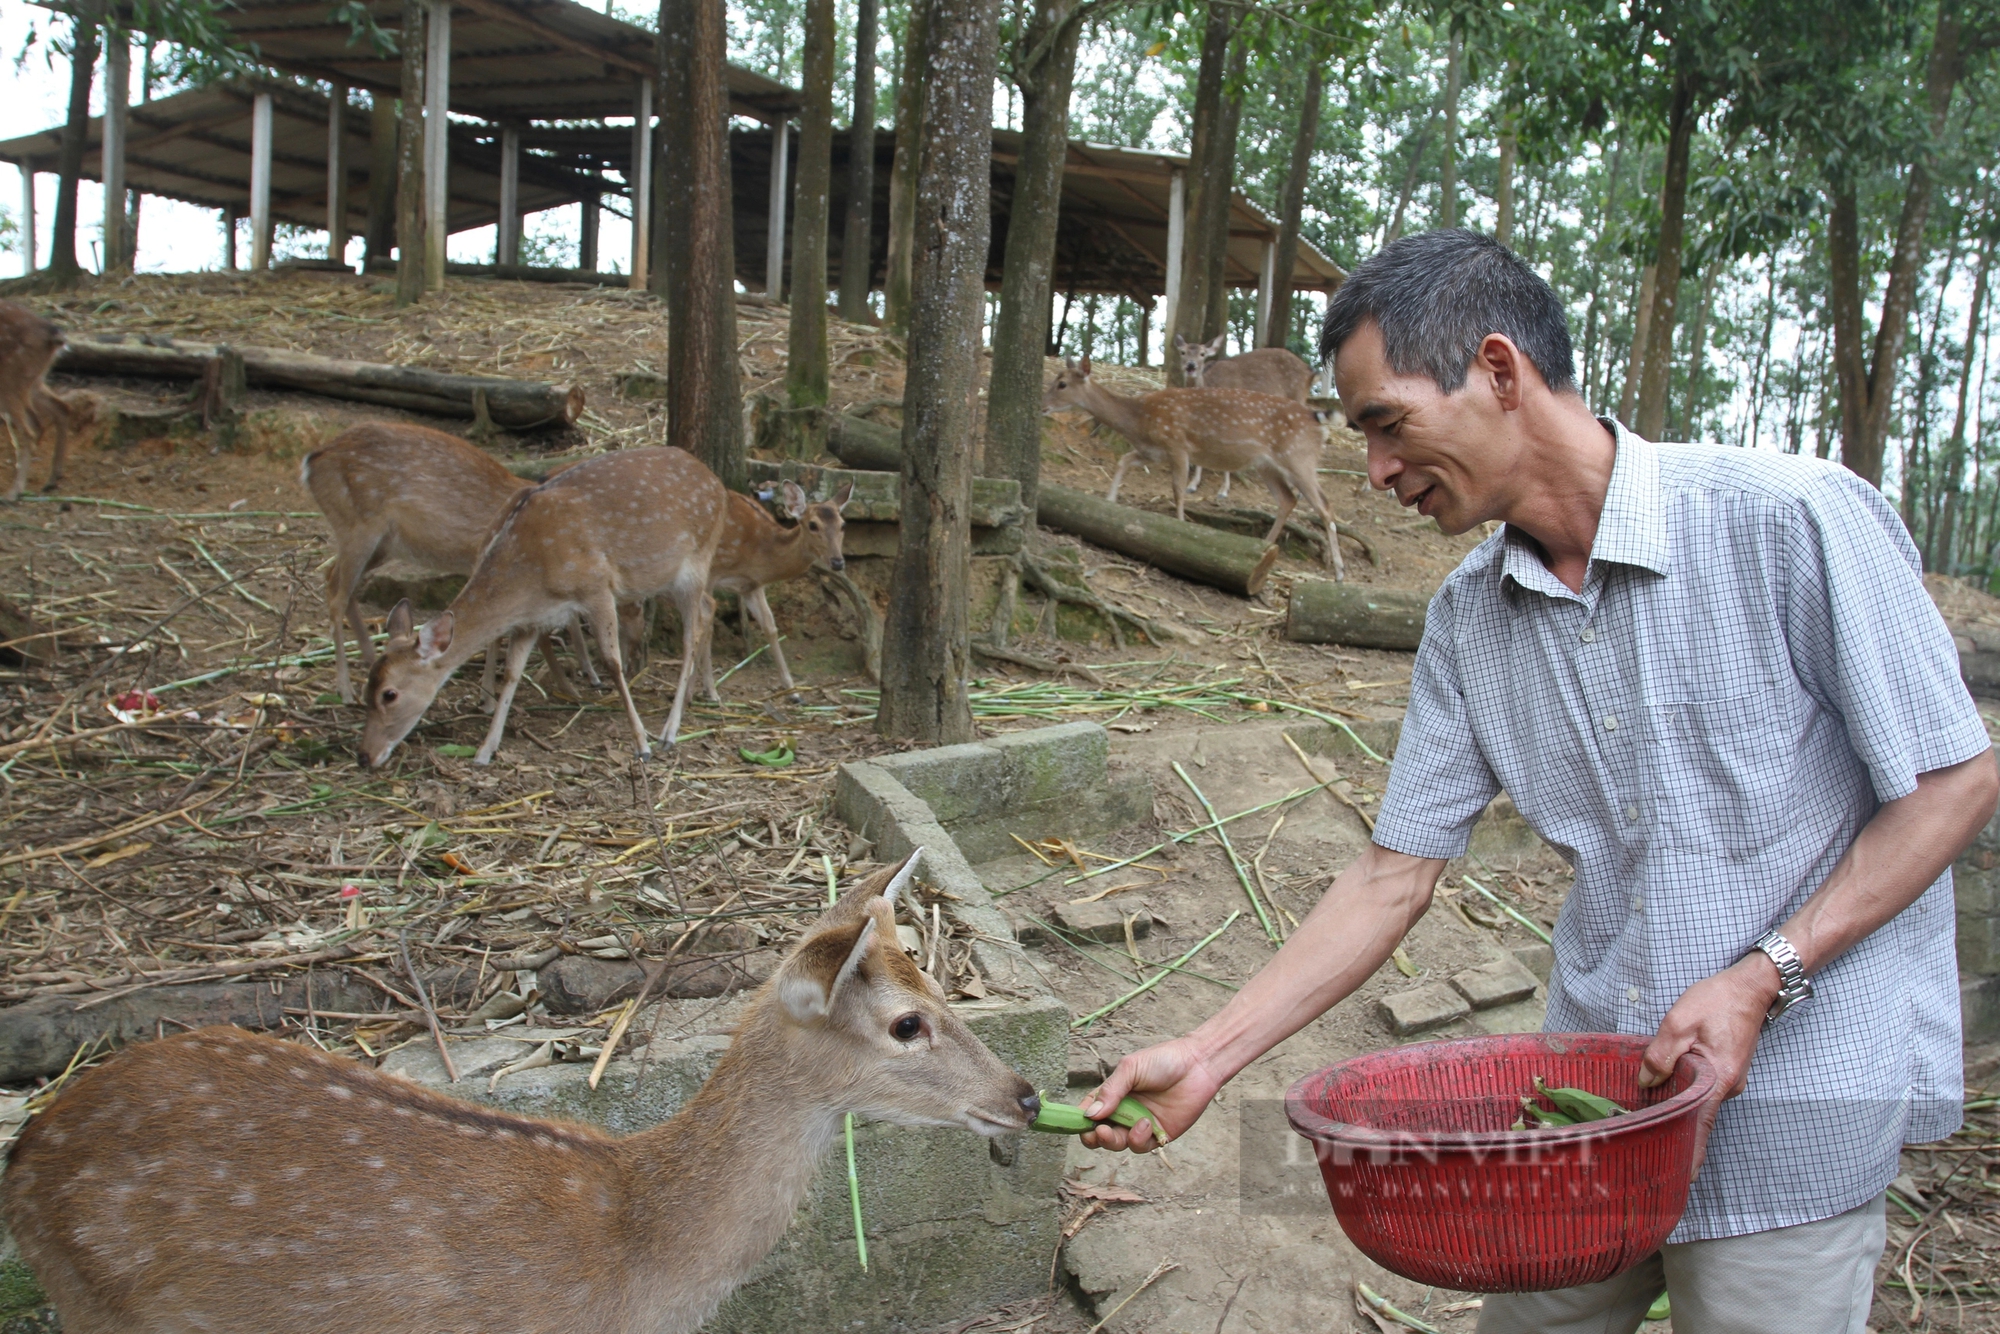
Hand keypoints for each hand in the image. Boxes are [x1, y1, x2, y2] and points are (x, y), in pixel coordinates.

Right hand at [1077, 1036, 1224, 1152]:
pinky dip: (1138, 1139)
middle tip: (1099, 1132)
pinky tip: (1146, 1124)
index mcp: (1113, 1094)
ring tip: (1127, 1125)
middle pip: (1099, 1134)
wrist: (1198, 1065)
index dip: (1080, 1121)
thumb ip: (1110, 1091)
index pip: (1089, 1112)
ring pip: (1118, 1144)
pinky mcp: (1158, 1136)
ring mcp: (1139, 1125)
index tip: (1076, 1124)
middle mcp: (1123, 1112)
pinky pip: (1141, 1147)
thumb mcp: (1131, 1069)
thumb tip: (1090, 1115)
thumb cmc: (1163, 1061)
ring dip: (1116, 1140)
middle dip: (1094, 1138)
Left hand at [1638, 953, 1779, 1176]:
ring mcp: (1730, 1079)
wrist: (1750, 986)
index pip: (1702, 1125)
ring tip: (1652, 1117)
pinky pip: (1704, 1088)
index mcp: (1718, 1078)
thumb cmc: (1717, 1000)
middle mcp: (1729, 1085)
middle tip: (1653, 1151)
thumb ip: (1661, 1055)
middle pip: (1699, 1115)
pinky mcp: (1726, 1070)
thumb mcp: (1679, 1022)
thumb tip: (1646, 1081)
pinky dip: (1687, 1092)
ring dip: (1679, 1106)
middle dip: (1678, 1132)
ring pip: (1700, 1100)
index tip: (1684, 1179)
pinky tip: (1668, 1088)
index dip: (1692, 1153)